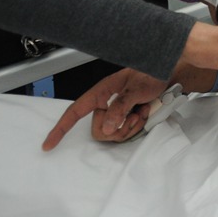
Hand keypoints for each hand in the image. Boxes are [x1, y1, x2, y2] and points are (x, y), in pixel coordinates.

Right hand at [42, 68, 165, 150]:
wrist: (168, 74)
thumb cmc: (151, 73)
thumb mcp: (136, 89)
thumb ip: (120, 107)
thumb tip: (106, 126)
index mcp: (102, 92)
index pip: (76, 110)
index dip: (61, 127)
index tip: (49, 143)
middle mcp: (106, 103)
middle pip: (98, 130)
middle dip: (117, 128)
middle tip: (133, 116)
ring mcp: (116, 111)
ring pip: (112, 134)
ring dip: (130, 126)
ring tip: (141, 111)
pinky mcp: (126, 117)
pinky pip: (124, 132)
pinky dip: (136, 126)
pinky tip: (144, 113)